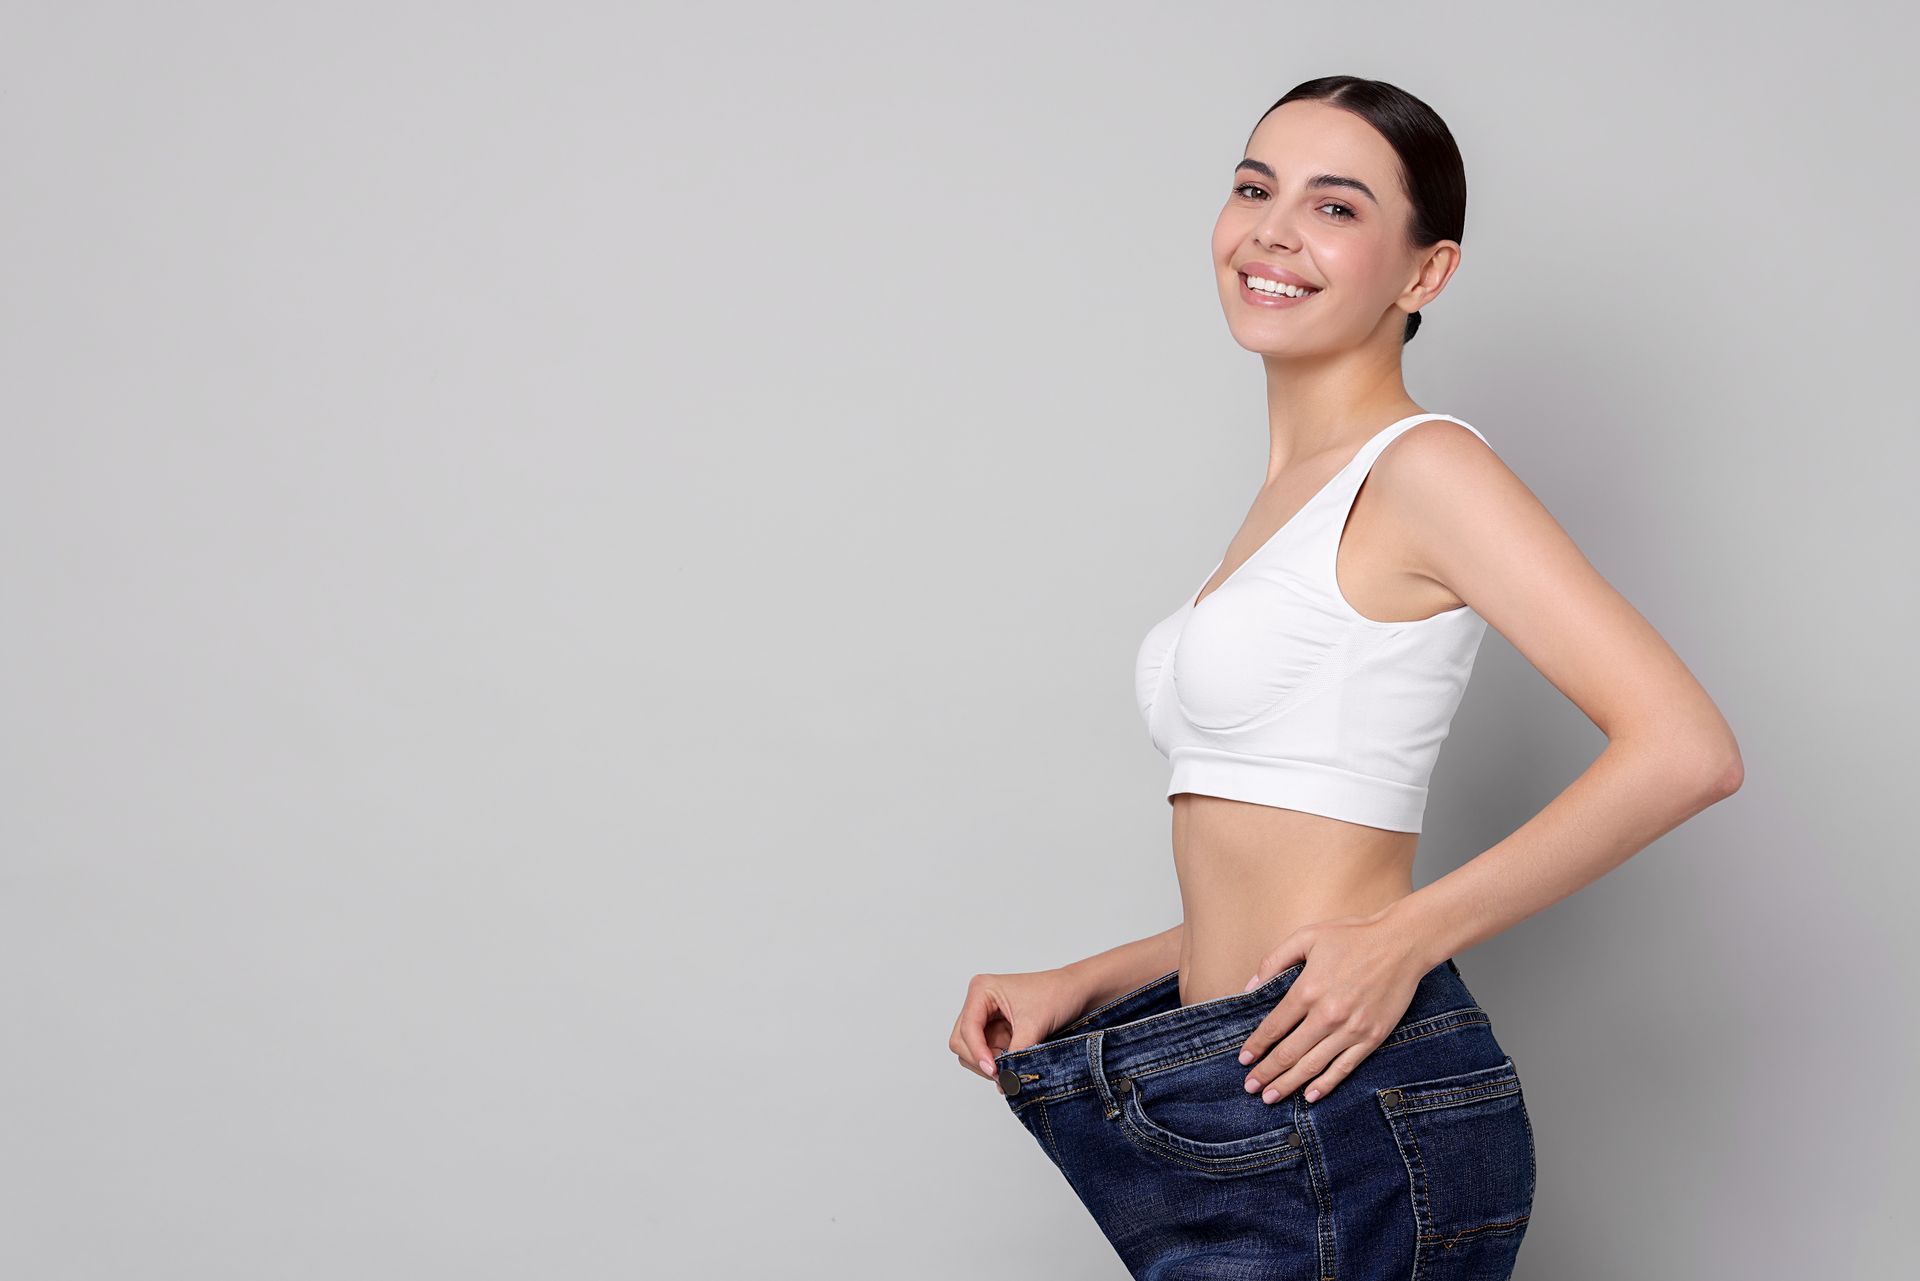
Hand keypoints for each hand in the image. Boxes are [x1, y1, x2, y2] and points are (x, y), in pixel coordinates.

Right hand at [949, 968, 1091, 1082]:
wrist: (1077, 992)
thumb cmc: (1056, 994)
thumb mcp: (1034, 1026)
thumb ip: (1016, 1055)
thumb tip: (1005, 1081)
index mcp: (982, 990)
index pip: (967, 1029)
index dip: (978, 1053)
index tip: (994, 1071)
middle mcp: (978, 1002)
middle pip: (961, 1041)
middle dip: (980, 1060)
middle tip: (1003, 1074)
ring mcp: (985, 1017)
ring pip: (970, 1050)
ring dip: (988, 1063)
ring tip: (1011, 1068)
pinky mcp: (995, 1030)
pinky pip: (986, 1053)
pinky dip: (996, 1063)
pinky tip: (1013, 1066)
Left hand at [1235, 903, 1432, 1105]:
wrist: (1403, 943)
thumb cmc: (1353, 936)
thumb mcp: (1307, 936)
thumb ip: (1274, 961)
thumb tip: (1249, 987)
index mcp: (1308, 990)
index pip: (1274, 1027)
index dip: (1256, 1046)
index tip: (1243, 1059)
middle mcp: (1328, 1015)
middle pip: (1289, 1053)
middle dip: (1266, 1073)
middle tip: (1250, 1088)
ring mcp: (1352, 1030)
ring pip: (1313, 1066)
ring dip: (1289, 1084)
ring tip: (1271, 1098)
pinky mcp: (1373, 1038)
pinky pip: (1344, 1067)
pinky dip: (1326, 1084)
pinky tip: (1310, 1095)